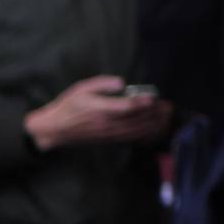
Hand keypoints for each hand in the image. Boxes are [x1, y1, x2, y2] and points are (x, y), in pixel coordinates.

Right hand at [23, 76, 172, 151]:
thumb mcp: (82, 88)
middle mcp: (106, 124)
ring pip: (136, 132)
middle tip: (168, 107)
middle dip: (154, 114)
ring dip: (153, 125)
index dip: (142, 103)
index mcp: (100, 110)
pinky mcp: (109, 141)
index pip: (126, 108)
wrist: (55, 130)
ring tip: (166, 117)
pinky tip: (154, 130)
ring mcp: (108, 135)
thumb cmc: (68, 106)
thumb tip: (122, 82)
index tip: (154, 98)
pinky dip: (144, 136)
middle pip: (136, 121)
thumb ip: (102, 84)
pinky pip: (130, 140)